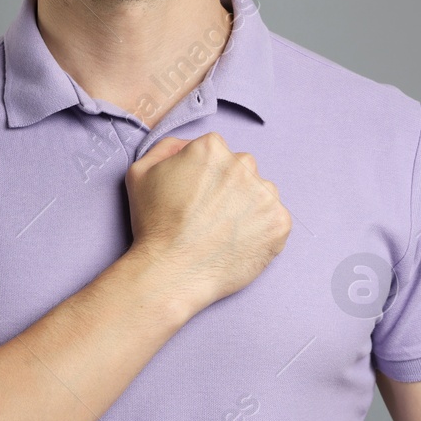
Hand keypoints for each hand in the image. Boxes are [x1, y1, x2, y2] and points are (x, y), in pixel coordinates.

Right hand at [122, 131, 292, 317]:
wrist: (171, 273)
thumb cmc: (153, 225)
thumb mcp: (140, 172)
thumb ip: (166, 148)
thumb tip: (187, 147)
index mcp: (212, 148)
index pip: (216, 153)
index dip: (204, 176)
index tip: (196, 197)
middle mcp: (244, 164)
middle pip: (241, 170)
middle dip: (228, 188)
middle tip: (208, 216)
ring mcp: (266, 194)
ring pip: (261, 194)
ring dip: (247, 207)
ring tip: (222, 232)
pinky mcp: (280, 223)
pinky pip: (274, 221)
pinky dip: (261, 232)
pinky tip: (237, 243)